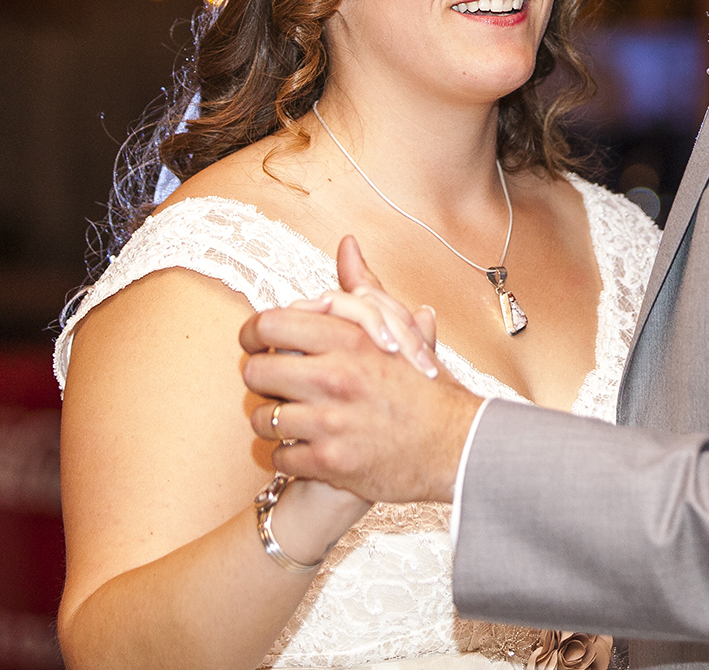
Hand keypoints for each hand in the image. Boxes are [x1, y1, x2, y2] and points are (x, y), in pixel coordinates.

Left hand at [241, 238, 482, 504]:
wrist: (457, 448)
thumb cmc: (427, 389)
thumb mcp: (398, 331)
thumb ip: (365, 289)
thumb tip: (347, 245)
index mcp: (348, 340)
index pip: (269, 324)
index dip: (252, 334)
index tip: (254, 344)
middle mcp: (335, 378)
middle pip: (255, 372)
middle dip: (260, 380)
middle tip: (273, 386)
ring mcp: (330, 423)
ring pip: (262, 419)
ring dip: (271, 422)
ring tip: (291, 421)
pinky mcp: (329, 463)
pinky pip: (279, 457)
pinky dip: (286, 457)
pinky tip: (305, 450)